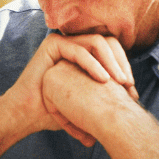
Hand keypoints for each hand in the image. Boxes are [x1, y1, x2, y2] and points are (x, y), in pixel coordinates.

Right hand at [0, 33, 137, 144]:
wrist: (26, 115)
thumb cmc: (52, 112)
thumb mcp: (84, 105)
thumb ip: (103, 102)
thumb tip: (130, 112)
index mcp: (83, 54)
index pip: (112, 52)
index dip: (125, 67)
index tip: (132, 90)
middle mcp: (74, 44)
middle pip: (109, 43)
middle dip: (122, 63)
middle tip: (129, 85)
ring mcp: (63, 42)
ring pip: (97, 43)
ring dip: (112, 62)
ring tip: (120, 82)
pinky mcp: (52, 45)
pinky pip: (79, 50)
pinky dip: (94, 64)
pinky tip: (104, 80)